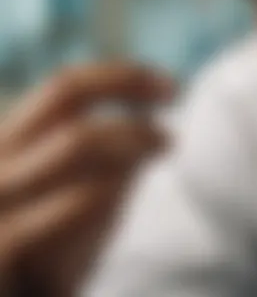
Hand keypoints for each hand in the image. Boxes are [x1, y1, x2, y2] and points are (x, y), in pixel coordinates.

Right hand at [0, 63, 173, 295]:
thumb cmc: (52, 244)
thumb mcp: (82, 189)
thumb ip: (107, 153)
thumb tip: (151, 117)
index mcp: (14, 141)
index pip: (66, 84)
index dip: (122, 75)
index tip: (171, 86)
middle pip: (65, 90)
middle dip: (127, 83)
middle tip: (175, 92)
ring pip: (75, 139)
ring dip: (134, 136)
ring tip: (169, 143)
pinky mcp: (0, 246)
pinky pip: (74, 199)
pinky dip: (111, 188)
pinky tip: (125, 193)